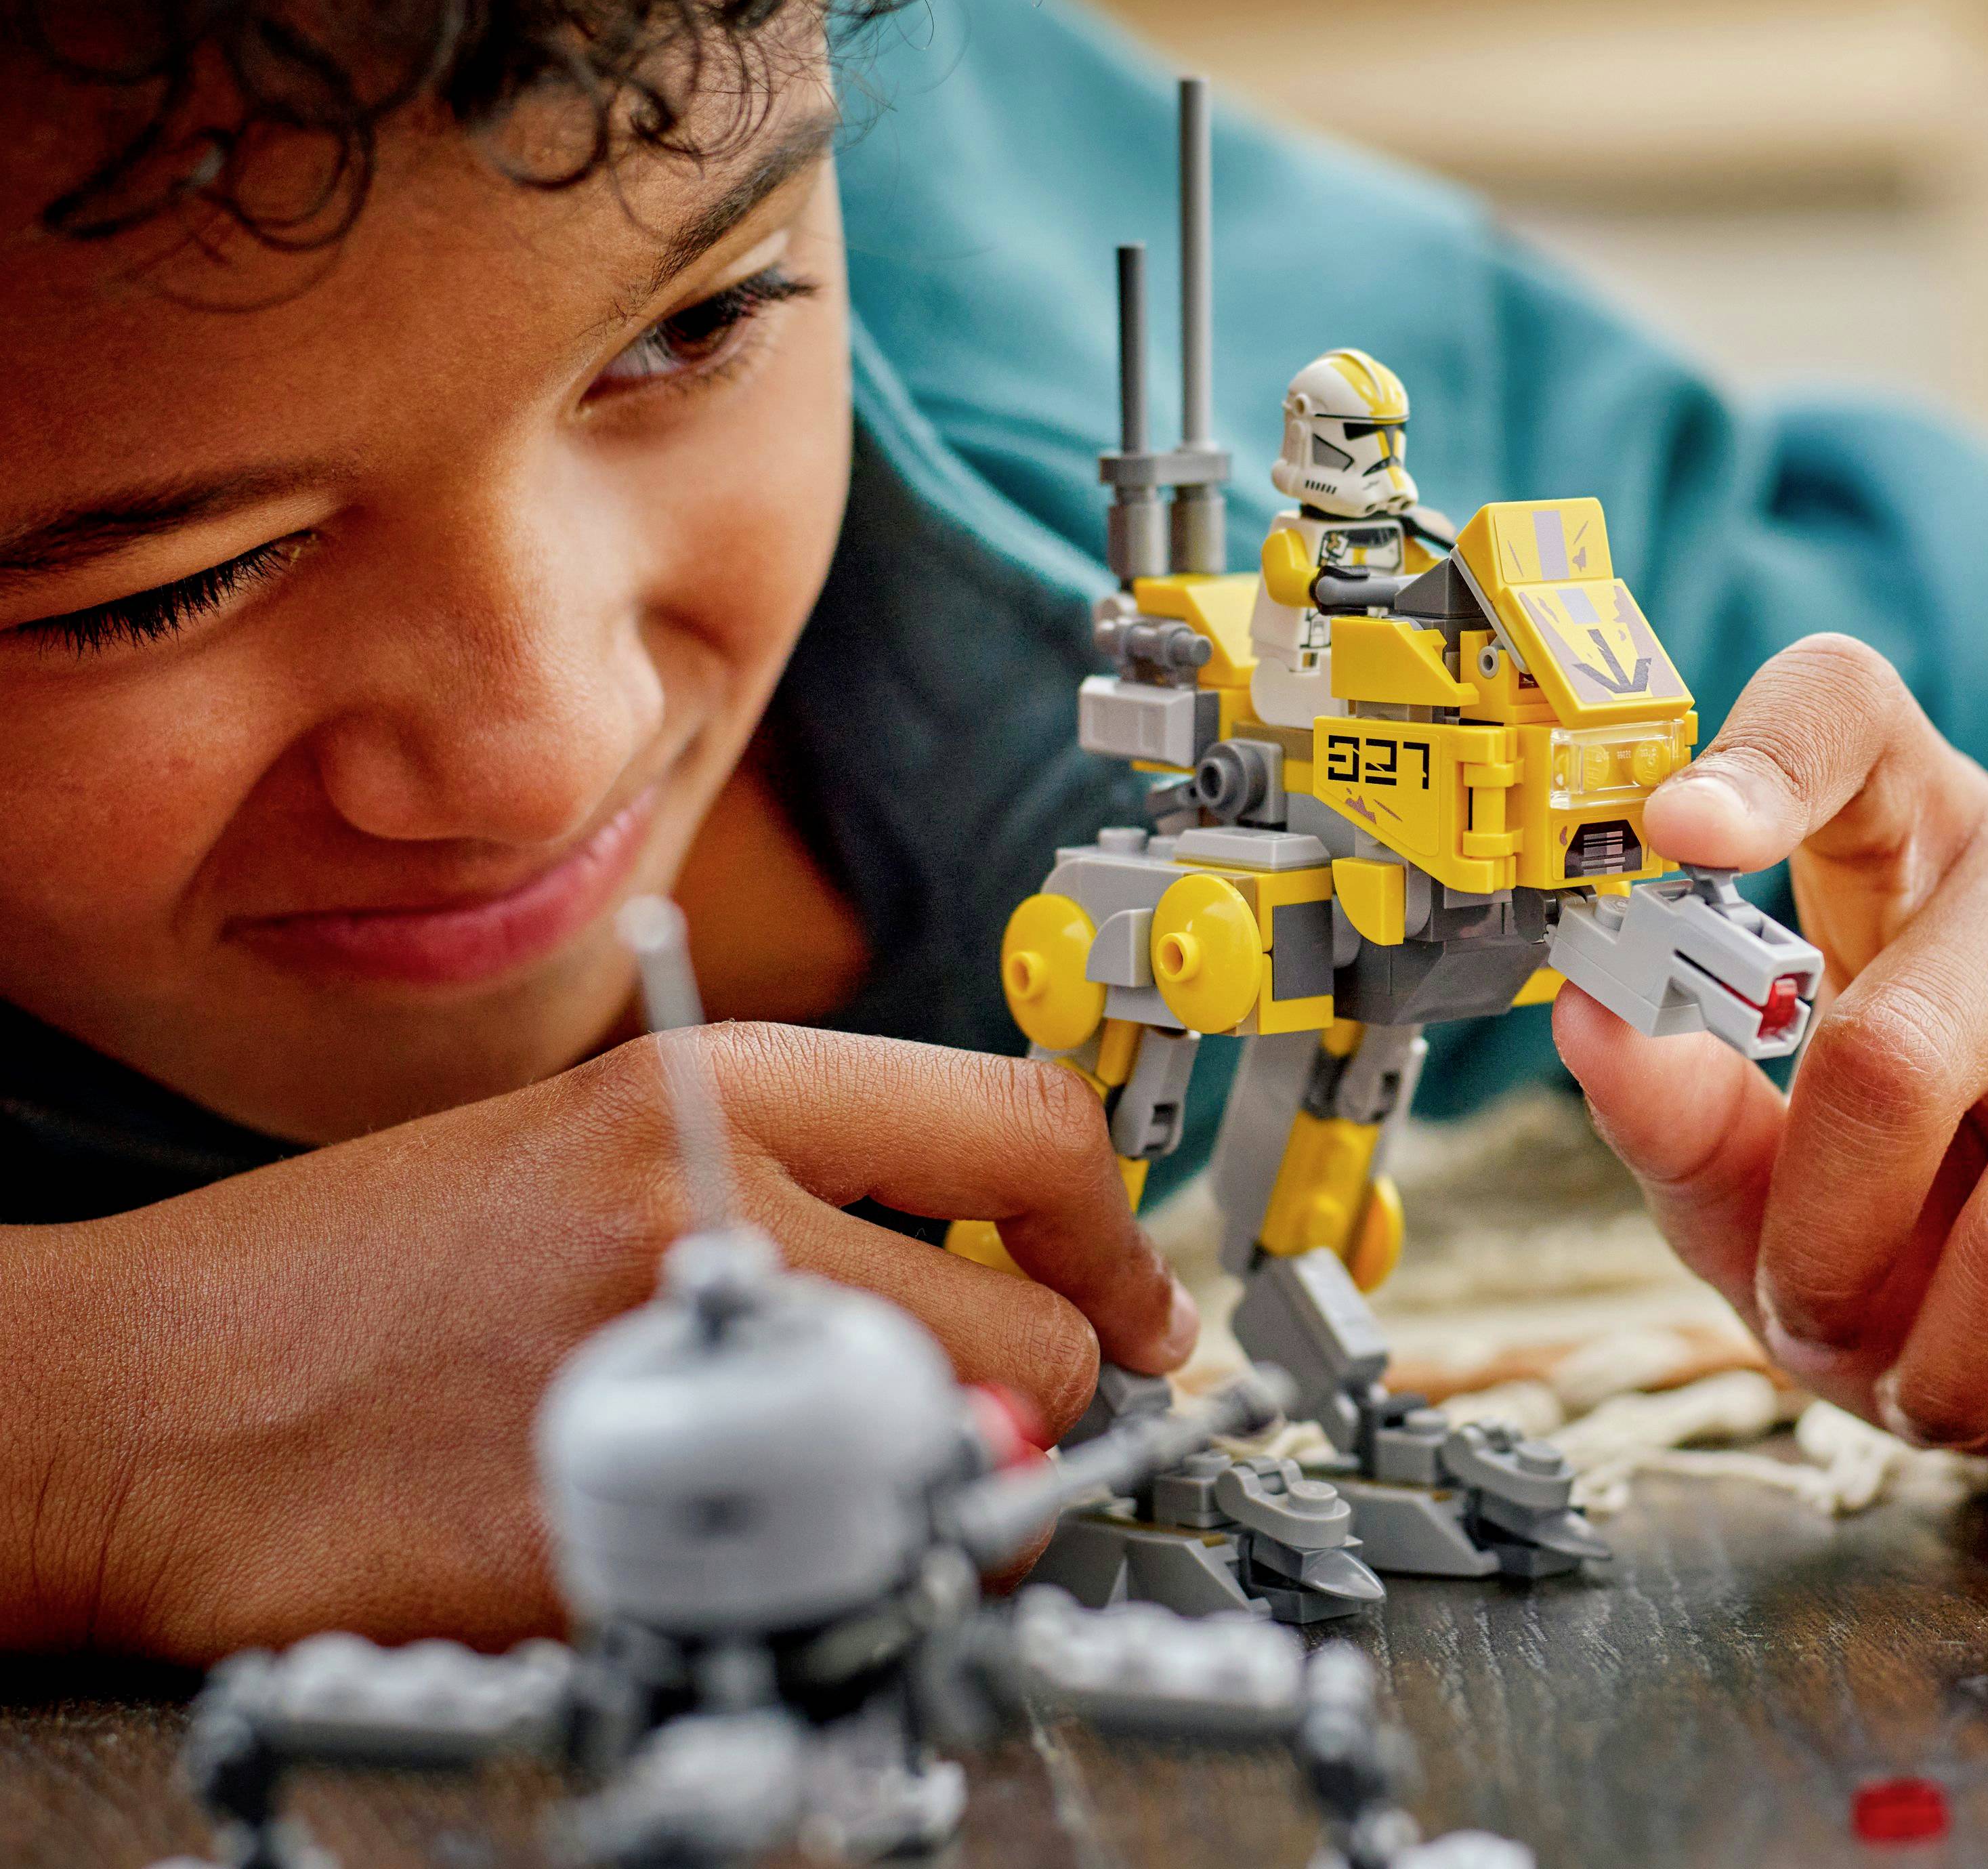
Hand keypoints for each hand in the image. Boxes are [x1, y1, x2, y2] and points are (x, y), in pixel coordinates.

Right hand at [3, 1025, 1191, 1659]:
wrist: (158, 1388)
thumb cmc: (374, 1273)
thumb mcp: (605, 1150)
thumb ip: (811, 1195)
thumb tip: (995, 1284)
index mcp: (709, 1090)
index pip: (1022, 1125)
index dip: (1115, 1228)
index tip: (1136, 1299)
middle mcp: (706, 1209)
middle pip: (1035, 1332)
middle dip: (1037, 1402)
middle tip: (973, 1428)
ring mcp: (667, 1376)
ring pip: (964, 1474)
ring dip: (947, 1506)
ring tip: (841, 1492)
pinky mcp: (618, 1542)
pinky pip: (837, 1587)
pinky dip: (832, 1590)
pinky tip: (739, 1553)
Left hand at [1553, 634, 1987, 1453]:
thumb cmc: (1868, 1189)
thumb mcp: (1744, 1152)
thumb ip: (1665, 1104)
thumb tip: (1588, 1015)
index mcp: (1897, 837)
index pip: (1837, 713)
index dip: (1761, 765)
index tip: (1676, 826)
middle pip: (1889, 1059)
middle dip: (1818, 1229)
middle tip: (1795, 1300)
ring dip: (1924, 1338)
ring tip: (1900, 1358)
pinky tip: (1986, 1357)